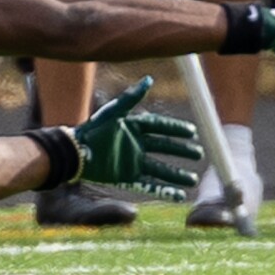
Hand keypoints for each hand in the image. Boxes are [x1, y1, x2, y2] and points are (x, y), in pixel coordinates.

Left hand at [67, 76, 201, 197]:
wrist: (75, 153)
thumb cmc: (92, 130)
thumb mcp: (113, 112)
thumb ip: (131, 97)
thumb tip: (149, 79)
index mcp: (134, 127)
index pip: (161, 127)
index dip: (176, 128)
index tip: (192, 132)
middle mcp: (136, 145)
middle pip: (165, 148)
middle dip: (182, 151)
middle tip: (199, 154)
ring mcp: (132, 162)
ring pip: (160, 169)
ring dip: (177, 175)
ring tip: (193, 180)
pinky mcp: (126, 177)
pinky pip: (149, 185)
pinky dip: (164, 190)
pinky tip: (179, 195)